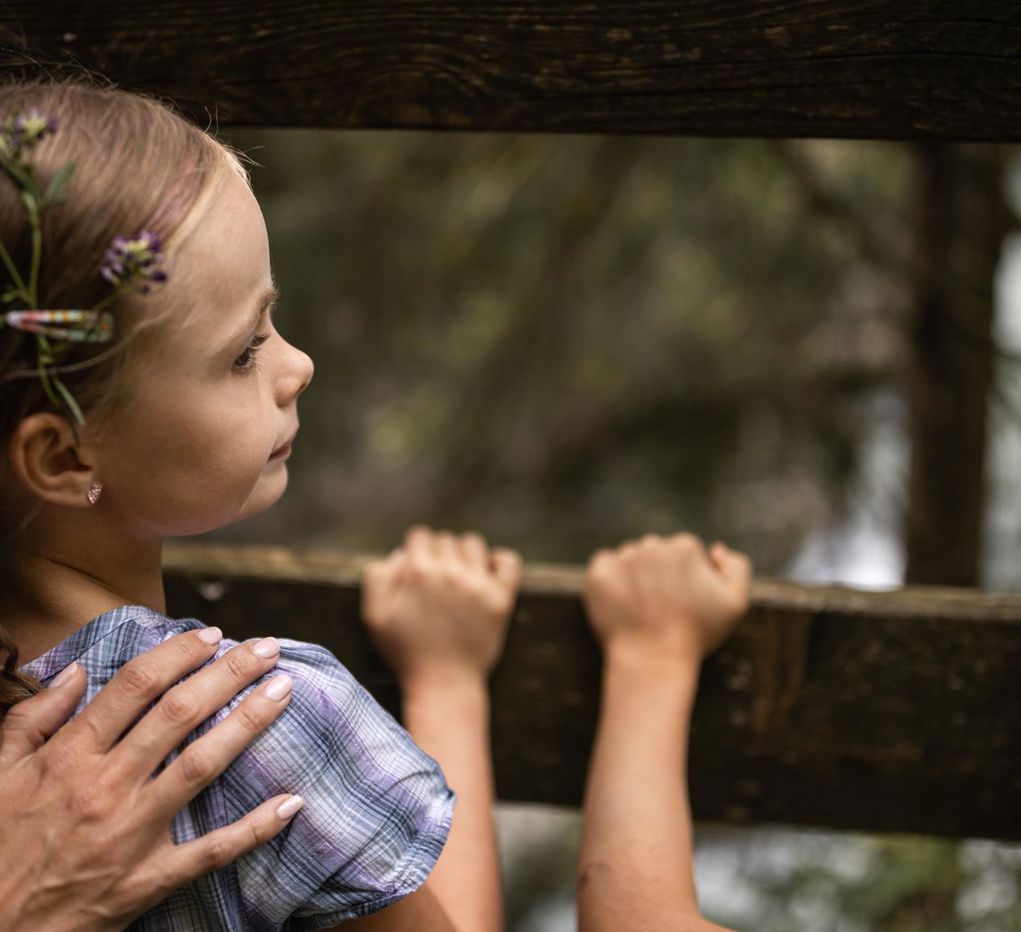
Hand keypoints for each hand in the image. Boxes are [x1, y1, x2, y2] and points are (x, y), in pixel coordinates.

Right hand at [0, 629, 301, 931]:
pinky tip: (291, 802)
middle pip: (179, 715)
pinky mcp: (148, 879)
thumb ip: (33, 717)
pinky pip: (211, 851)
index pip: (135, 686)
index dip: (179, 654)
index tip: (213, 636)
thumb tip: (79, 670)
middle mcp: (104, 787)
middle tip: (266, 649)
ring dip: (248, 725)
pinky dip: (254, 828)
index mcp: (69, 756)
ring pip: (200, 767)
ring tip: (283, 691)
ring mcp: (131, 834)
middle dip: (228, 674)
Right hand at [362, 525, 522, 693]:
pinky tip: (487, 574)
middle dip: (437, 555)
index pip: (420, 536)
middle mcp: (451, 573)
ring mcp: (479, 585)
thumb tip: (400, 554)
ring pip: (473, 544)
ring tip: (457, 578)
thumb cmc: (406, 652)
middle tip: (434, 583)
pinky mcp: (502, 599)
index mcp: (420, 573)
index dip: (415, 551)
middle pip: (445, 540)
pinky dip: (499, 561)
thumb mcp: (375, 617)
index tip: (416, 571)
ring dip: (464, 555)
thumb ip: (378, 578)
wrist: (444, 684)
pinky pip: (509, 561)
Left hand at [583, 533, 751, 661]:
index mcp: (685, 547)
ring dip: (635, 575)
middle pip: (656, 552)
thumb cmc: (696, 635)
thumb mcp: (735, 603)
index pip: (685, 553)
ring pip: (630, 557)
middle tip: (663, 608)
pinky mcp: (598, 574)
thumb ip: (737, 567)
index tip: (685, 602)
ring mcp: (623, 559)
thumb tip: (716, 549)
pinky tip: (620, 602)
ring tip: (642, 609)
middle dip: (660, 573)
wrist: (652, 662)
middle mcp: (652, 546)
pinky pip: (604, 564)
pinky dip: (610, 579)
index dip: (687, 579)